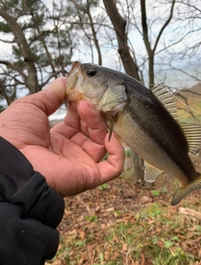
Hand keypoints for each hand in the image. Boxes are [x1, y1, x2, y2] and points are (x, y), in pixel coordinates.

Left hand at [0, 77, 123, 195]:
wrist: (11, 161)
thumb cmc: (14, 135)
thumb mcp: (31, 107)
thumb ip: (50, 95)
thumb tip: (64, 81)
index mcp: (57, 139)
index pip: (78, 122)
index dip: (81, 107)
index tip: (80, 93)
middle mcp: (71, 152)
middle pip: (93, 131)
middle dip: (93, 113)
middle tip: (87, 99)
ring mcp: (81, 164)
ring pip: (103, 143)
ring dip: (100, 124)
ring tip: (87, 108)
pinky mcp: (89, 176)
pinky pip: (113, 167)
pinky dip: (118, 152)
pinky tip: (109, 135)